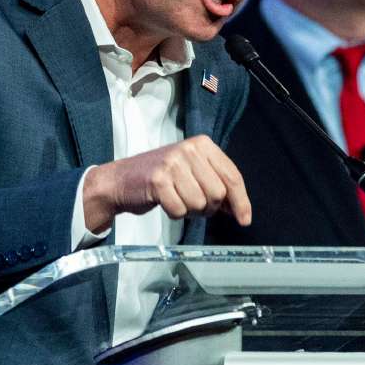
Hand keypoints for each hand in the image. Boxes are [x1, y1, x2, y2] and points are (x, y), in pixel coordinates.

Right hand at [82, 135, 251, 231]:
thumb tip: (241, 211)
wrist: (120, 180)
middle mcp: (189, 150)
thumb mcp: (193, 173)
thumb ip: (218, 186)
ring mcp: (173, 163)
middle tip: (193, 203)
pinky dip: (174, 213)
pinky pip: (179, 210)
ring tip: (177, 199)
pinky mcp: (158, 180)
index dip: (241, 201)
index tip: (244, 219)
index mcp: (203, 144)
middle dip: (209, 207)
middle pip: (218, 193)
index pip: (233, 176)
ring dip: (190, 210)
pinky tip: (165, 201)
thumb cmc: (161, 178)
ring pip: (199, 203)